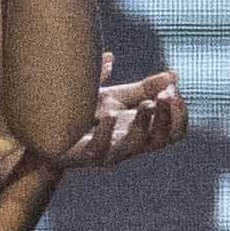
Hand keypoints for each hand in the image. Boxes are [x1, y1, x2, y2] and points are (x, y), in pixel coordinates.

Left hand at [61, 65, 191, 175]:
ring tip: (145, 103)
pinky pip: (101, 149)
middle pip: (161, 139)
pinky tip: (110, 113)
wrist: (49, 133)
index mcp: (142, 131)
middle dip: (166, 117)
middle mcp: (130, 144)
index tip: (176, 91)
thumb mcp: (117, 97)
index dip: (180, 115)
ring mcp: (110, 152)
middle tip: (164, 96)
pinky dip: (106, 132)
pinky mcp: (87, 156)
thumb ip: (143, 87)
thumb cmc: (87, 114)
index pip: (175, 132)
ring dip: (144, 124)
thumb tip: (174, 74)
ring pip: (136, 145)